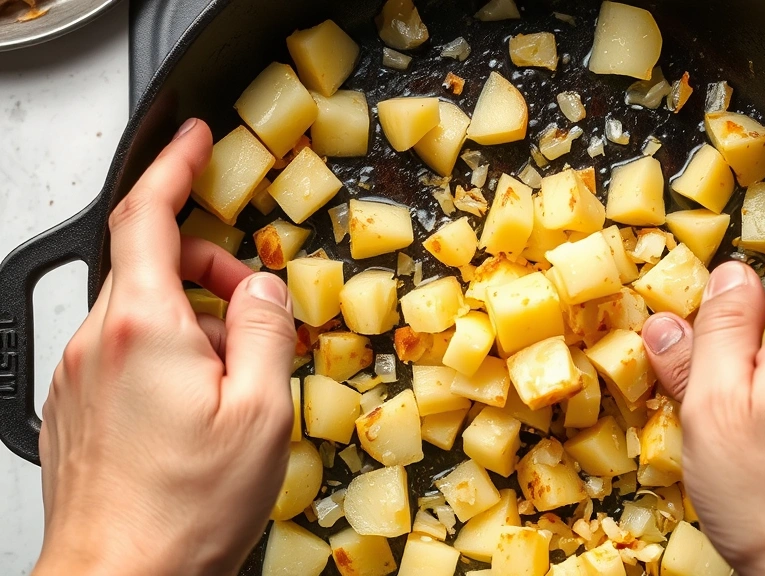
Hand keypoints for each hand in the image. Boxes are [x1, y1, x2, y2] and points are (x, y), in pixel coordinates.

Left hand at [33, 120, 296, 575]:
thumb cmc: (185, 510)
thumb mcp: (261, 413)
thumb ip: (264, 329)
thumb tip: (262, 287)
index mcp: (145, 328)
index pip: (146, 216)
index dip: (173, 167)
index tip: (193, 141)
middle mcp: (100, 341)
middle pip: (149, 263)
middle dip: (206, 263)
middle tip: (253, 302)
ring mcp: (79, 373)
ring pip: (139, 308)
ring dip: (191, 315)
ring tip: (232, 372)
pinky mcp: (76, 403)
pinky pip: (125, 348)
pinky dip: (166, 348)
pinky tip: (198, 400)